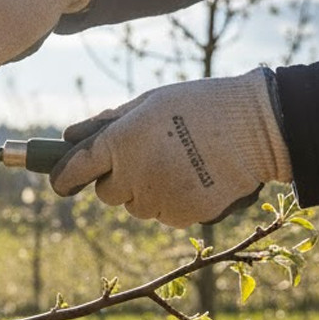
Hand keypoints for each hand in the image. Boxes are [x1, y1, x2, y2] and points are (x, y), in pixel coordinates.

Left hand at [49, 68, 293, 227]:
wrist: (257, 128)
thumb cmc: (199, 105)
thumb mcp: (148, 103)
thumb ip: (106, 123)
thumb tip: (68, 137)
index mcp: (119, 142)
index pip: (73, 170)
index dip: (61, 178)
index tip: (60, 182)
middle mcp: (133, 175)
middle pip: (107, 193)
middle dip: (117, 179)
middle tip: (145, 157)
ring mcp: (159, 199)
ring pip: (137, 206)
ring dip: (146, 191)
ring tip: (178, 163)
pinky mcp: (184, 216)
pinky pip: (166, 214)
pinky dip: (173, 202)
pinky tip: (194, 177)